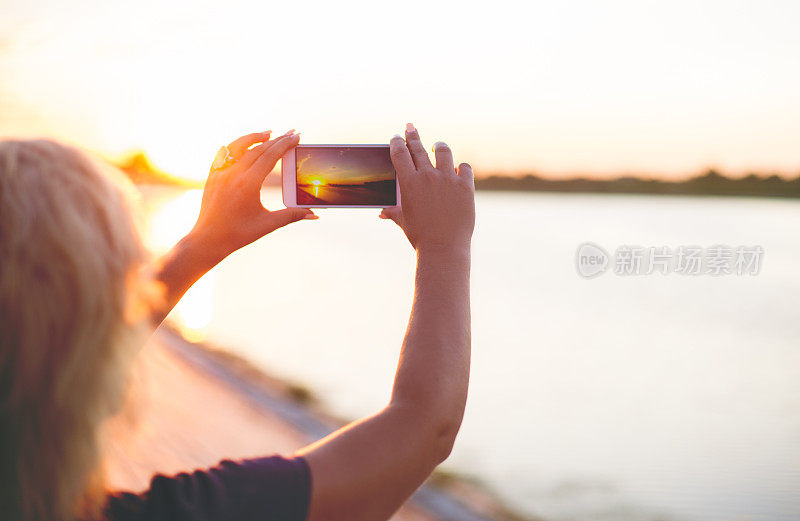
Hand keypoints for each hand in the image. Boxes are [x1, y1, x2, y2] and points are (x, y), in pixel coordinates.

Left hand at [190, 130, 315, 261]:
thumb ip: (292, 216)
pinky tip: (244, 145)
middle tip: (290, 133)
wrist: (208, 239)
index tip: (296, 137)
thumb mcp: (267, 224)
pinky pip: (223, 154)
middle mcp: (233, 174)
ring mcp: (220, 173)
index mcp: (248, 184)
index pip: (270, 156)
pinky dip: (235, 146)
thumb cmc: (238, 234)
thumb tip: (313, 214)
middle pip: (258, 149)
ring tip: (268, 133)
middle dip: (277, 140)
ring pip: (238, 146)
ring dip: (254, 137)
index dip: (285, 145)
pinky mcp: (212, 176)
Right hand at [380, 123, 474, 252]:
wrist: (444, 248)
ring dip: (439, 147)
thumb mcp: (404, 222)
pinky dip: (460, 168)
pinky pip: (464, 168)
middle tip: (410, 127)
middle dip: (413, 135)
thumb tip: (382, 213)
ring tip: (437, 147)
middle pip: (418, 148)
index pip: (400, 153)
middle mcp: (428, 176)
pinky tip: (458, 170)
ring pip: (444, 152)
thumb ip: (393, 212)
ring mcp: (448, 180)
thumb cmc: (420, 236)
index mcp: (409, 183)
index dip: (397, 142)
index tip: (397, 137)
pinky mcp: (466, 186)